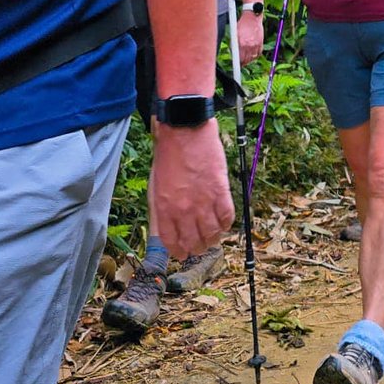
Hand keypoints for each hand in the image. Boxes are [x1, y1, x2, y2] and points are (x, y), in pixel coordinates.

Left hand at [149, 122, 234, 258]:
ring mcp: (203, 202)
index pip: (172, 243)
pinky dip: (227, 224)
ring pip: (213, 234)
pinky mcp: (220, 192)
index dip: (179, 251)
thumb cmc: (168, 156)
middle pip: (194, 243)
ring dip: (213, 239)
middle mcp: (184, 210)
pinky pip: (227, 218)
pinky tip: (224, 222)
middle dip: (197, 248)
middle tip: (200, 246)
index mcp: (164, 209)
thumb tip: (165, 231)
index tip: (183, 252)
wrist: (184, 131)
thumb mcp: (156, 186)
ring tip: (213, 236)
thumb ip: (160, 211)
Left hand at [237, 11, 263, 64]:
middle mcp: (249, 45)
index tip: (238, 66)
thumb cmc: (242, 25)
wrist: (252, 17)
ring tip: (247, 59)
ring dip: (249, 60)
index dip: (239, 64)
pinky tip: (253, 54)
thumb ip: (234, 45)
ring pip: (253, 58)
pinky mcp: (261, 43)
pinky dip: (256, 55)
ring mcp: (256, 44)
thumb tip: (234, 54)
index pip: (240, 58)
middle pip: (247, 60)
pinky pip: (259, 53)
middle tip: (241, 63)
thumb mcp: (235, 34)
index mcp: (241, 43)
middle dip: (244, 62)